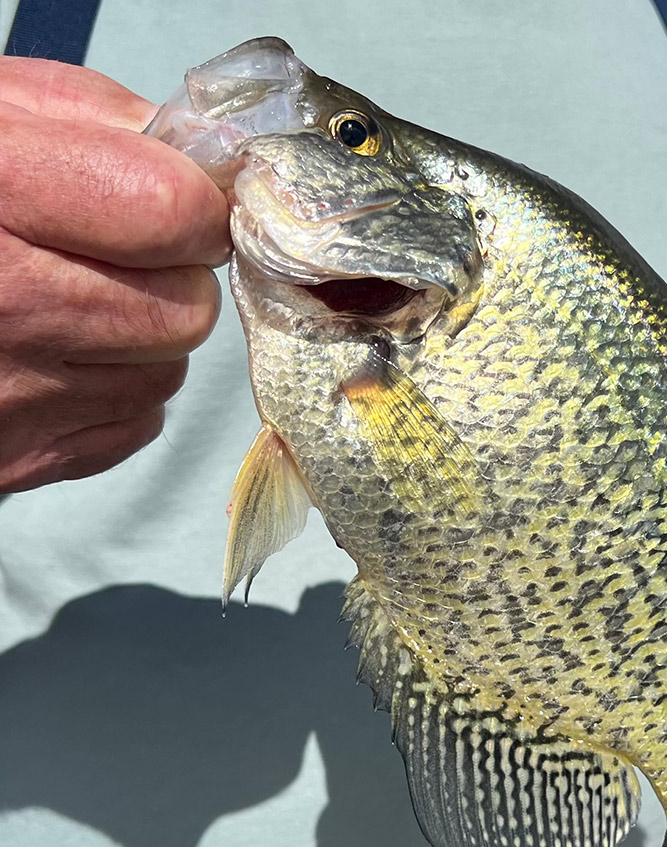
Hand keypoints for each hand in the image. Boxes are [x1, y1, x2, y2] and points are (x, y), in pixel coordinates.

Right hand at [0, 57, 230, 492]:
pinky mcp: (23, 457)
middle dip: (171, 280)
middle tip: (112, 260)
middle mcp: (8, 304)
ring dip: (142, 341)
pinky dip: (113, 394)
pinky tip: (54, 360)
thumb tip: (195, 161)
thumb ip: (90, 118)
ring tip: (69, 307)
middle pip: (187, 309)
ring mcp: (15, 396)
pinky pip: (133, 424)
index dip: (193, 207)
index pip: (177, 214)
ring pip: (166, 374)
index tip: (174, 204)